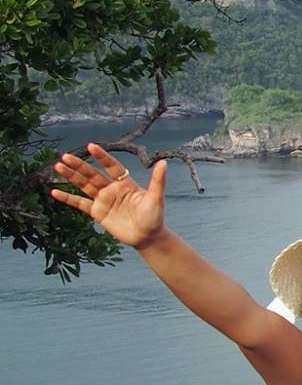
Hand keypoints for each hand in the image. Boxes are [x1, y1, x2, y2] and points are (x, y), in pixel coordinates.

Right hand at [50, 145, 167, 248]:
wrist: (147, 237)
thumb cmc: (154, 217)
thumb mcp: (156, 198)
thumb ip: (158, 181)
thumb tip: (164, 162)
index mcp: (125, 183)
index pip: (111, 166)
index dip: (102, 157)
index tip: (91, 146)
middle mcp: (112, 189)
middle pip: (92, 174)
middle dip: (79, 165)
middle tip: (65, 156)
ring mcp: (103, 200)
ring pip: (83, 185)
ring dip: (71, 177)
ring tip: (58, 167)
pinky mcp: (97, 212)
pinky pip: (79, 204)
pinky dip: (67, 198)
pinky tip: (54, 192)